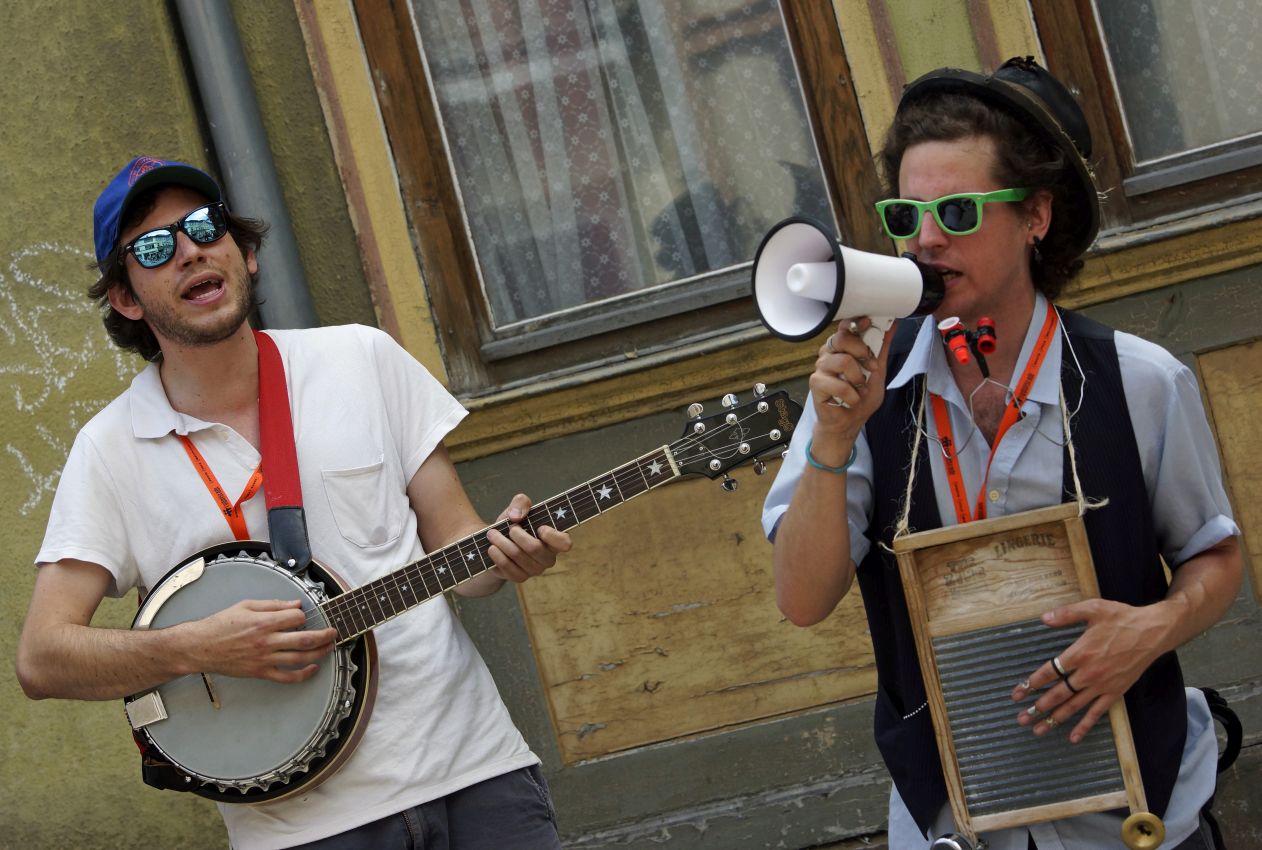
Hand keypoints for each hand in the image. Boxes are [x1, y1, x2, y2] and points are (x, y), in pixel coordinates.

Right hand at [181, 599, 336, 683]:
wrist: (200, 647)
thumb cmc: (221, 624)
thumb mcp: (246, 606)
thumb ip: (273, 605)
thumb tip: (296, 604)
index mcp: (263, 622)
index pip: (296, 617)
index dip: (303, 615)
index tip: (304, 615)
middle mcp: (266, 641)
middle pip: (304, 639)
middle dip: (324, 635)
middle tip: (334, 632)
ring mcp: (264, 659)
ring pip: (299, 658)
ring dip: (319, 653)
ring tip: (330, 647)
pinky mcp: (260, 672)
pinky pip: (286, 677)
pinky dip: (303, 674)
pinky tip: (313, 668)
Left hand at [486, 493, 572, 582]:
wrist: (497, 543)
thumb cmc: (514, 524)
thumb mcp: (517, 509)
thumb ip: (521, 503)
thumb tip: (516, 516)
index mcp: (554, 540)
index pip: (565, 543)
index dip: (553, 536)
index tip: (540, 527)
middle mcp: (548, 558)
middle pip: (535, 548)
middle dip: (517, 534)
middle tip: (509, 527)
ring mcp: (534, 570)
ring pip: (518, 556)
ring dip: (502, 542)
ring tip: (493, 534)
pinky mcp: (519, 577)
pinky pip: (508, 567)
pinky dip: (497, 555)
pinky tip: (492, 548)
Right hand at [810, 317, 894, 434]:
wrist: (850, 422)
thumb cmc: (860, 397)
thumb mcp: (878, 371)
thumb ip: (881, 349)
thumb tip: (891, 326)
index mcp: (843, 348)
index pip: (845, 326)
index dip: (856, 322)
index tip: (869, 321)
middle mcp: (829, 354)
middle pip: (841, 338)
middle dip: (862, 351)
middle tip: (871, 366)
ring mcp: (821, 368)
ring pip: (842, 361)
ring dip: (858, 379)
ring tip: (860, 388)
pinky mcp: (816, 383)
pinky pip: (838, 384)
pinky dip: (851, 395)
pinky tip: (851, 400)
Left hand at [1011, 598, 1167, 742]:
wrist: (1153, 633)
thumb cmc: (1122, 618)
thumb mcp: (1093, 609)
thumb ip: (1067, 614)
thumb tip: (1044, 618)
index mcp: (1080, 653)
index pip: (1049, 672)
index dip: (1032, 683)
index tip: (1018, 693)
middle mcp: (1088, 673)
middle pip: (1058, 694)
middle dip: (1038, 707)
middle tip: (1022, 718)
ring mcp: (1102, 685)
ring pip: (1074, 706)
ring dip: (1054, 719)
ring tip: (1038, 730)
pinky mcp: (1116, 692)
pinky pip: (1097, 713)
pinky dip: (1084, 726)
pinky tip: (1073, 737)